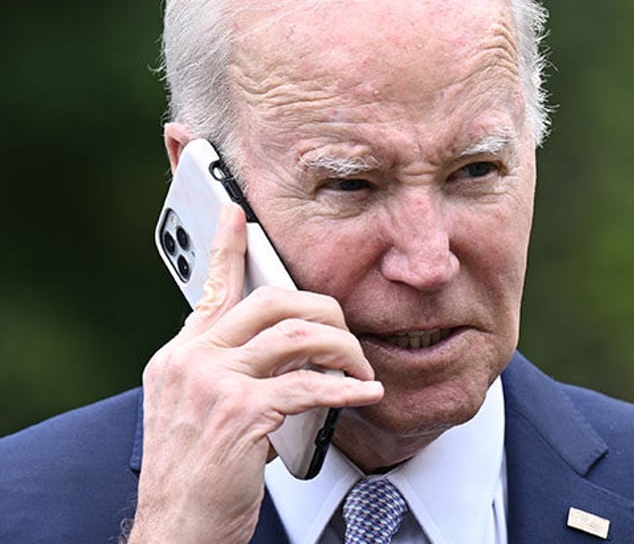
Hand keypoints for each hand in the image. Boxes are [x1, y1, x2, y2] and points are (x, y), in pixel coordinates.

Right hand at [128, 204, 382, 543]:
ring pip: (296, 335)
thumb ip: (224, 370)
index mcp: (181, 355)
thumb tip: (272, 348)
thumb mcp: (196, 411)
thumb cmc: (193, 475)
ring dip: (341, 350)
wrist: (176, 530)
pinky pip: (309, 385)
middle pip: (271, 301)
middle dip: (323, 311)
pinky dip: (346, 390)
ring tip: (359, 371)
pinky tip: (365, 395)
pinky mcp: (240, 414)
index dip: (227, 245)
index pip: (211, 287)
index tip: (238, 213)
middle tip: (344, 332)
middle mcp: (191, 360)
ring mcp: (213, 384)